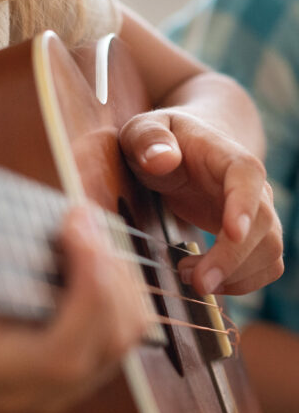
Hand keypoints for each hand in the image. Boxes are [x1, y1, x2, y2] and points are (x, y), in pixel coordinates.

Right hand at [0, 205, 148, 412]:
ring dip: (118, 273)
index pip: (60, 356)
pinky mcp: (82, 365)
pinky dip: (118, 281)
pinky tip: (89, 247)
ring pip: (126, 332)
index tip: (73, 222)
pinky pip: (124, 325)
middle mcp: (33, 393)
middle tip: (80, 214)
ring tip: (85, 226)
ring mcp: (62, 387)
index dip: (83, 290)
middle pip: (107, 341)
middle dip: (107, 270)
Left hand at [118, 109, 282, 295]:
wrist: (184, 150)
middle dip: (232, 259)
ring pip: (270, 252)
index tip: (231, 232)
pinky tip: (204, 282)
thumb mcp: (142, 129)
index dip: (244, 205)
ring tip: (187, 276)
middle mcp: (254, 187)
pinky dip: (240, 283)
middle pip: (263, 225)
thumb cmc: (161, 141)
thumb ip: (148, 139)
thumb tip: (161, 160)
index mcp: (227, 155)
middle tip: (194, 281)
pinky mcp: (252, 237)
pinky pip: (265, 266)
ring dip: (235, 276)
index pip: (247, 177)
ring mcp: (257, 214)